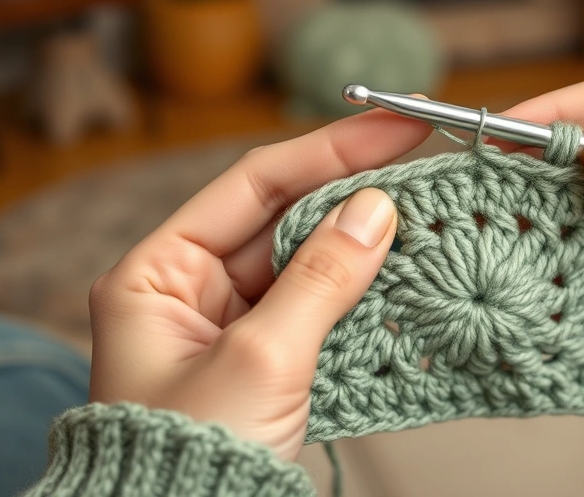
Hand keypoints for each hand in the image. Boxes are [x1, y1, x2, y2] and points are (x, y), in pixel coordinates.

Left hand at [87, 110, 430, 459]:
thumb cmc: (189, 462)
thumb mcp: (260, 361)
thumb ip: (319, 279)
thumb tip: (377, 211)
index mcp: (157, 274)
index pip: (254, 184)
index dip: (329, 148)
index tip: (395, 121)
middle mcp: (192, 289)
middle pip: (285, 214)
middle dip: (353, 188)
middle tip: (422, 154)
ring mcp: (234, 323)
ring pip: (309, 259)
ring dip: (365, 238)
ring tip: (426, 205)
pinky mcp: (269, 356)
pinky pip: (320, 303)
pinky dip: (362, 287)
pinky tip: (405, 266)